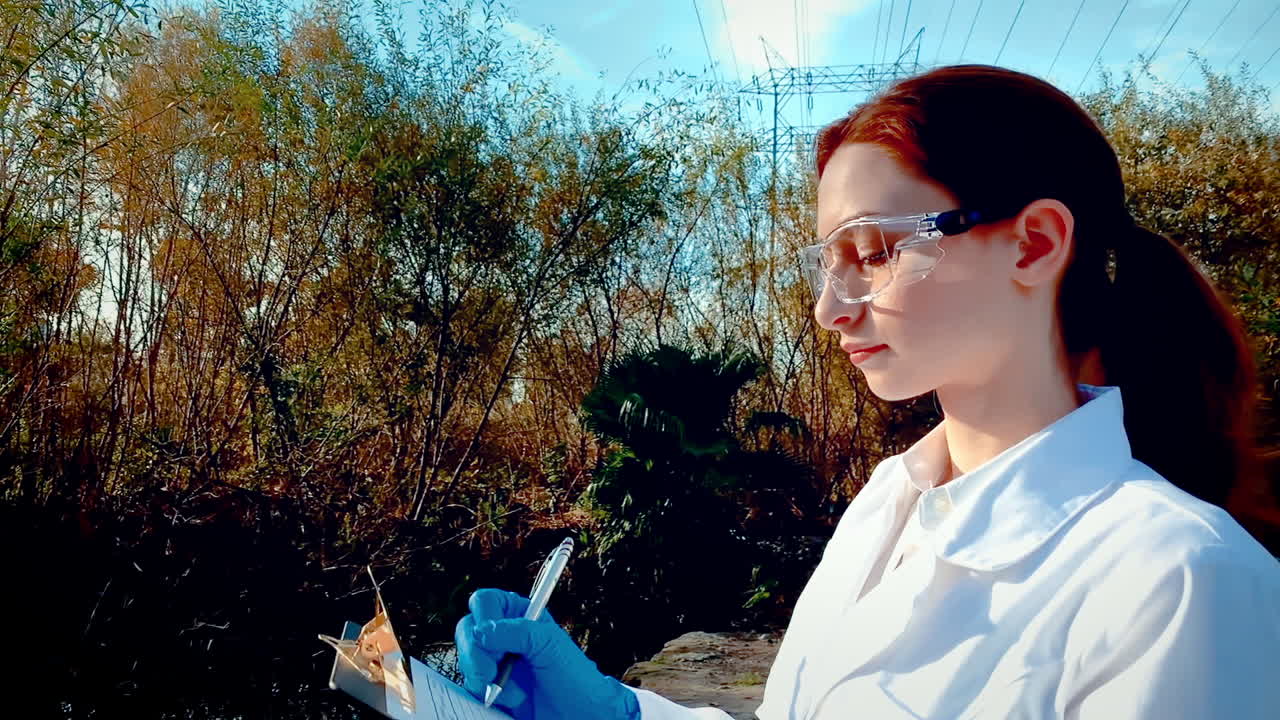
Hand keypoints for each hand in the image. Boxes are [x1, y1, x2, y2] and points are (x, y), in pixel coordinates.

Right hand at [455, 588, 640, 719]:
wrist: (578, 715)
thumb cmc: (573, 677)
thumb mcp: (550, 644)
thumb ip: (516, 631)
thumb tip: (482, 631)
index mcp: (518, 615)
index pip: (484, 602)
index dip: (484, 619)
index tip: (496, 643)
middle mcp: (502, 636)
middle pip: (467, 630)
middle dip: (475, 654)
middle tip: (492, 672)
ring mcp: (493, 662)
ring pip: (464, 659)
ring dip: (482, 678)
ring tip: (513, 692)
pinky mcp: (488, 688)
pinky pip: (468, 685)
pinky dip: (482, 694)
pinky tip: (506, 701)